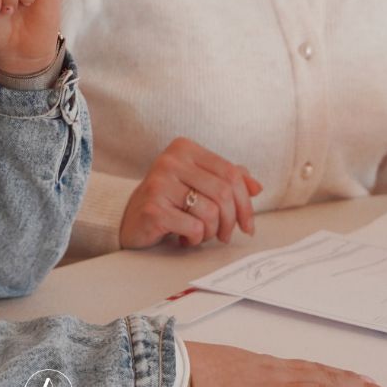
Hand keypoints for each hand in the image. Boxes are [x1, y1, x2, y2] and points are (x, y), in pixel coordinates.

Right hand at [119, 137, 262, 248]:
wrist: (130, 218)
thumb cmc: (170, 200)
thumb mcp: (199, 184)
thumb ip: (226, 180)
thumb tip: (256, 187)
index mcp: (185, 148)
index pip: (231, 172)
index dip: (246, 203)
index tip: (248, 225)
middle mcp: (170, 160)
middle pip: (224, 193)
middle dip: (231, 221)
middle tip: (225, 235)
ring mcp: (159, 183)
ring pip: (210, 212)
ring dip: (212, 232)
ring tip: (200, 233)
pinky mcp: (153, 208)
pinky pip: (193, 227)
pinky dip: (195, 238)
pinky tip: (184, 237)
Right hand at [185, 342, 386, 386]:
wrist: (178, 367)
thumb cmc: (200, 370)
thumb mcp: (232, 371)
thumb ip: (252, 378)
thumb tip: (262, 384)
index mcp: (271, 366)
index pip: (318, 369)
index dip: (347, 376)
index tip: (372, 381)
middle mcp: (279, 372)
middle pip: (330, 378)